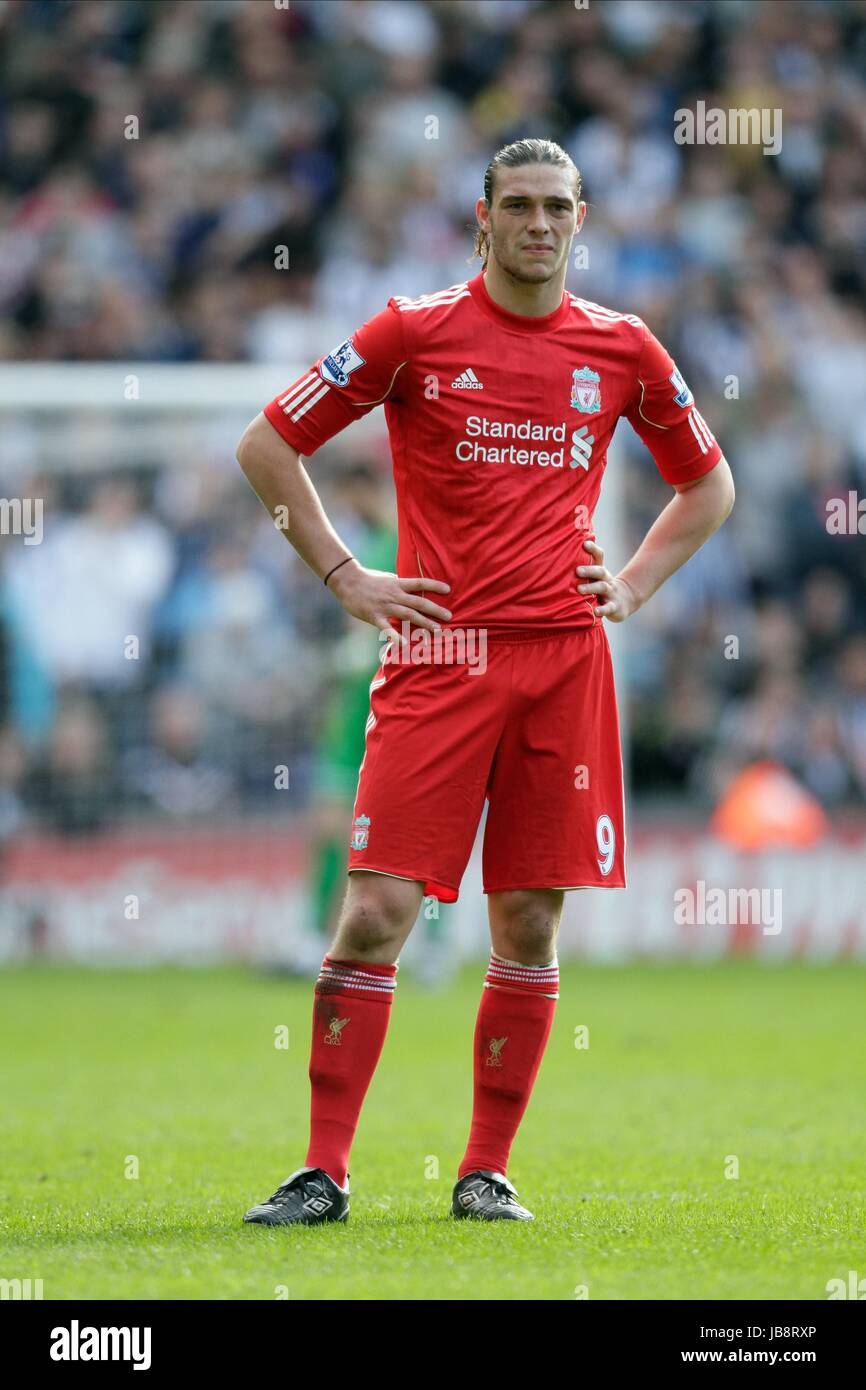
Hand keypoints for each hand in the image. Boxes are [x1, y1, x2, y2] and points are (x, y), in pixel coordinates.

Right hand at [327, 559, 451, 642]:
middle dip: (435, 610)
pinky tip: (405, 644)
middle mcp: (394, 595)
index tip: (448, 590)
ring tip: (437, 630)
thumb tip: (413, 588)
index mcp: (398, 584)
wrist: (347, 581)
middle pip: (419, 602)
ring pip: (408, 615)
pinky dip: (396, 636)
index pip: (420, 583)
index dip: (434, 586)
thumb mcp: (387, 578)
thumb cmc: (367, 579)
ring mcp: (385, 606)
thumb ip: (400, 585)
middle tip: (449, 617)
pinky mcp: (375, 616)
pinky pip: (387, 628)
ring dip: (424, 623)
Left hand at [576, 540, 637, 622]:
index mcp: (600, 571)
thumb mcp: (595, 576)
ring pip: (603, 587)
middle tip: (577, 570)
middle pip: (600, 571)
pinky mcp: (614, 607)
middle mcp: (606, 579)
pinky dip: (602, 610)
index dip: (593, 549)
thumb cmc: (601, 587)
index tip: (584, 543)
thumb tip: (560, 555)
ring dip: (591, 587)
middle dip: (589, 570)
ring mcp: (611, 592)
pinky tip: (595, 611)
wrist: (625, 601)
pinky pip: (608, 608)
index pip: (599, 556)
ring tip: (579, 589)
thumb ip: (582, 568)